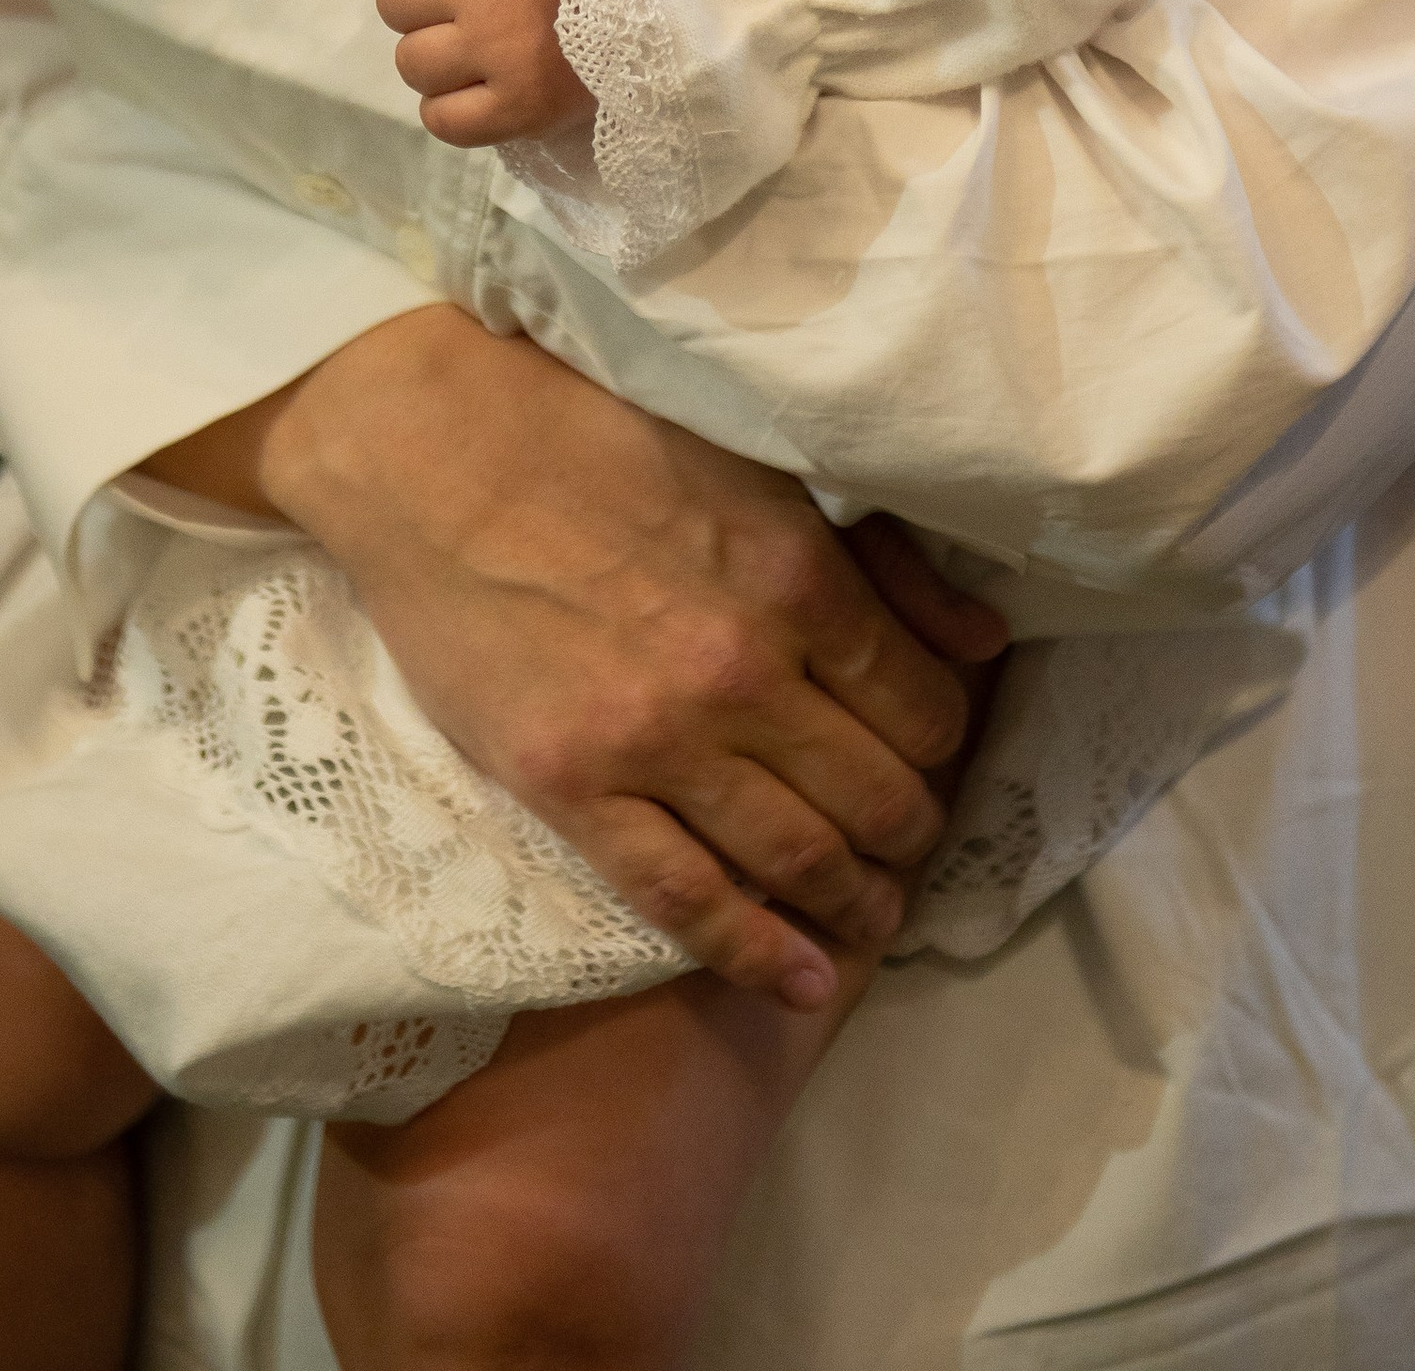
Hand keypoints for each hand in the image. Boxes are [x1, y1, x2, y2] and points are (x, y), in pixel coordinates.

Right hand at [192, 308, 1003, 1011]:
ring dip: (855, 901)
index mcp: (797, 577)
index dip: (944, 741)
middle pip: (878, 797)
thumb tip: (984, 641)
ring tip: (871, 913)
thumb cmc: (592, 433)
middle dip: (909, 831)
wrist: (429, 452)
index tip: (929, 750)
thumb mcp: (753, 463)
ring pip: (798, 859)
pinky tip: (803, 981)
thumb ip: (877, 559)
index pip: (927, 707)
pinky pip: (684, 899)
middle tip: (907, 841)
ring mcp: (656, 740)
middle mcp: (742, 671)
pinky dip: (756, 953)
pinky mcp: (572, 787)